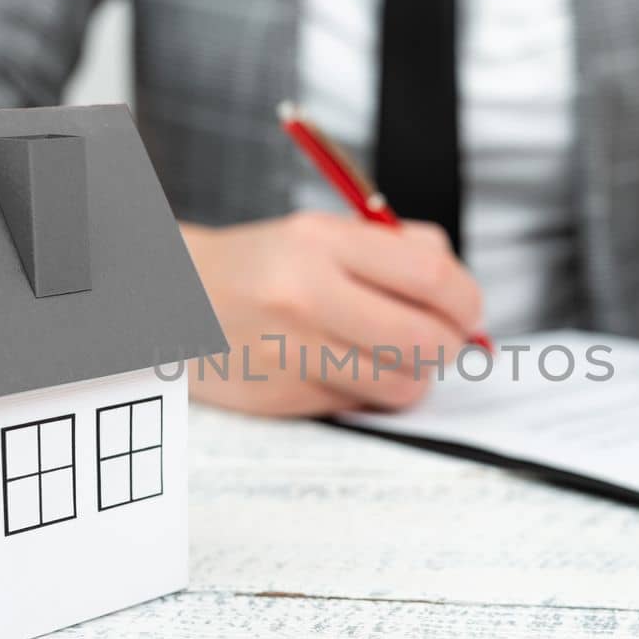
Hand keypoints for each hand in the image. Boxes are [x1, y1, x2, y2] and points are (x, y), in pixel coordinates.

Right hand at [180, 212, 484, 416]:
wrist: (170, 301)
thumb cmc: (262, 267)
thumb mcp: (321, 233)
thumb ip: (397, 251)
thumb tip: (462, 295)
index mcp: (322, 243)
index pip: (432, 278)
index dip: (467, 301)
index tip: (468, 310)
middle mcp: (306, 296)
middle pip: (426, 341)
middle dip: (450, 346)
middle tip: (442, 340)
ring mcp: (293, 352)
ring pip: (402, 386)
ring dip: (414, 376)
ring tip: (394, 356)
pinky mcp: (284, 397)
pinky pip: (361, 404)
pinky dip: (369, 391)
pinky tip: (346, 368)